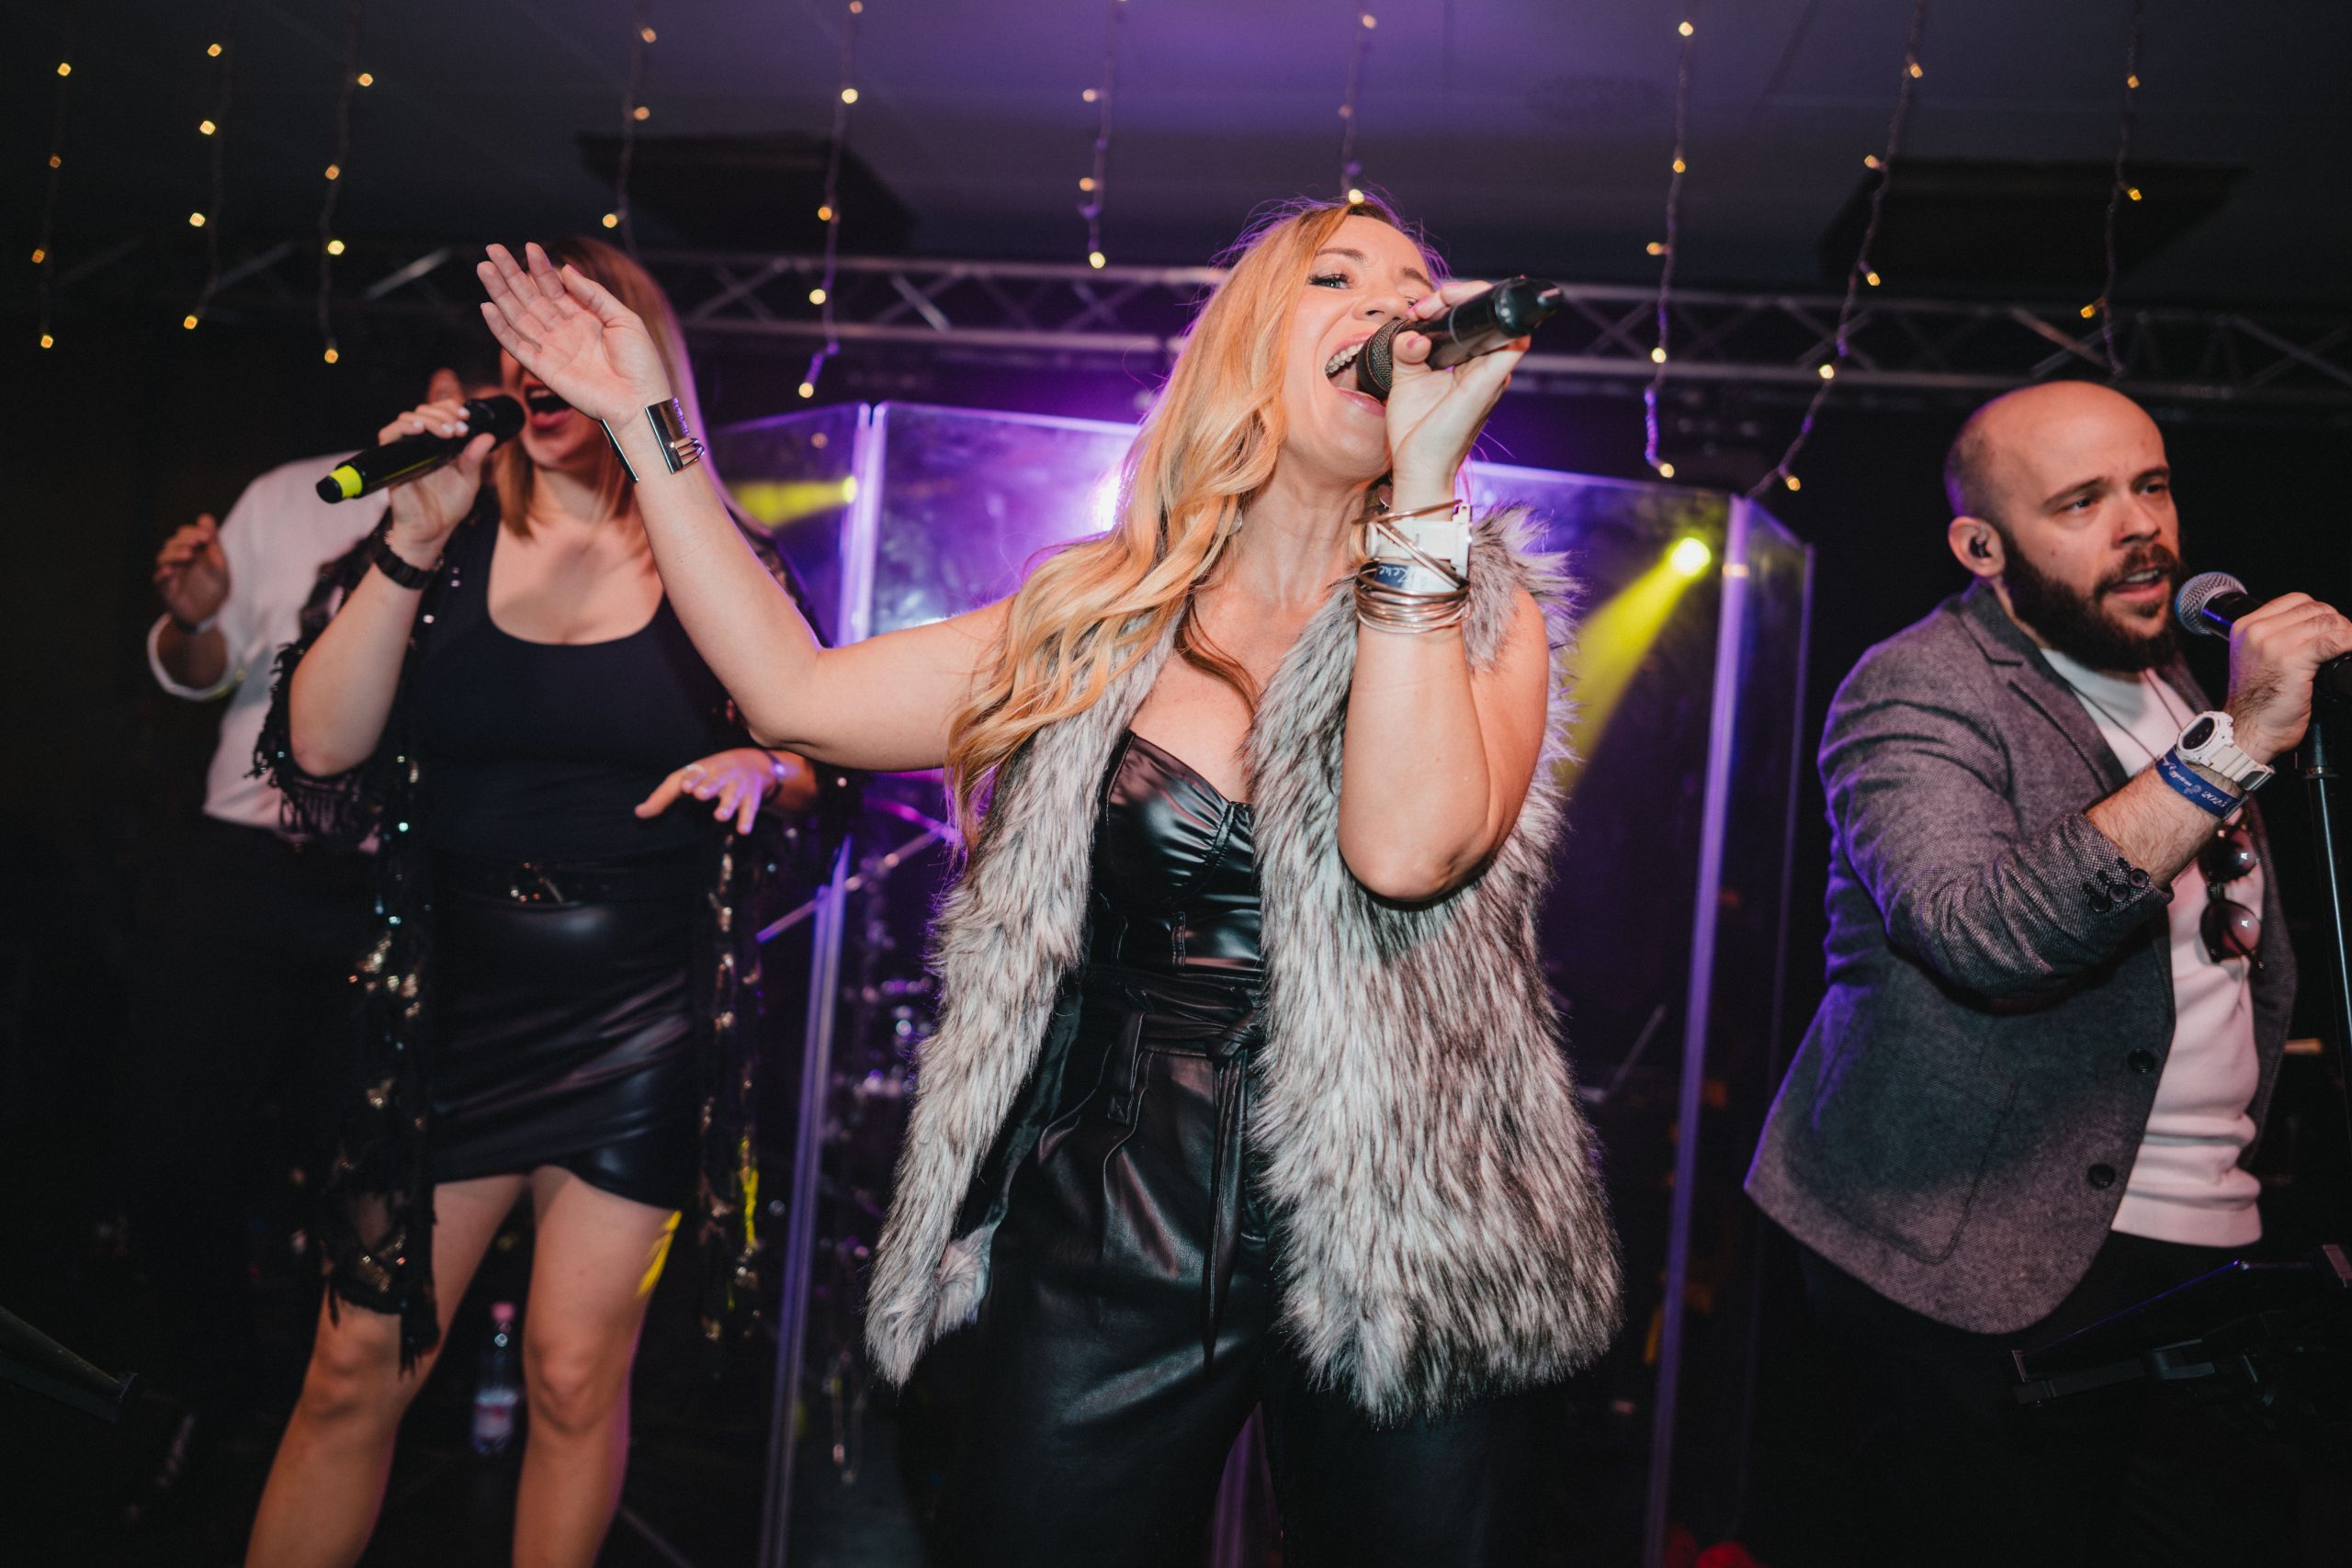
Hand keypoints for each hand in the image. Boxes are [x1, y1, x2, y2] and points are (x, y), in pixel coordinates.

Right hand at [154, 513, 228, 627]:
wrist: (210, 614)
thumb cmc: (214, 587)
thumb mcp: (219, 563)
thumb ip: (212, 542)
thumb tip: (205, 517)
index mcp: (190, 551)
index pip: (184, 535)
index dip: (193, 533)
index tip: (206, 536)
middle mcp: (176, 560)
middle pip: (172, 544)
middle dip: (184, 541)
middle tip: (198, 543)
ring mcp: (170, 574)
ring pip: (163, 558)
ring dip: (174, 554)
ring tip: (189, 555)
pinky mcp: (166, 590)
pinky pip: (159, 580)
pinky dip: (163, 574)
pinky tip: (170, 571)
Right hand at [375, 399, 495, 567]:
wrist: (431, 530)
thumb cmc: (448, 507)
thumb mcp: (469, 481)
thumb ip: (475, 459)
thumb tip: (488, 436)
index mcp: (439, 445)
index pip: (439, 414)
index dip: (450, 408)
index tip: (466, 415)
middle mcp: (420, 444)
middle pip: (424, 412)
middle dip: (443, 414)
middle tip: (460, 427)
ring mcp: (405, 451)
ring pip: (408, 418)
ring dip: (429, 419)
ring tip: (448, 432)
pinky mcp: (392, 460)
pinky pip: (389, 435)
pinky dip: (404, 427)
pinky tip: (420, 430)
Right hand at [477, 242, 670, 425]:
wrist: (640, 402)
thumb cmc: (641, 364)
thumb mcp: (625, 319)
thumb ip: (594, 295)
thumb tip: (566, 270)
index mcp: (585, 317)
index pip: (555, 287)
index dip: (541, 268)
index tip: (530, 247)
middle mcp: (565, 331)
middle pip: (531, 297)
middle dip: (511, 274)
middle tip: (492, 250)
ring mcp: (552, 349)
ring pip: (519, 316)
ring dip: (500, 293)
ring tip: (485, 269)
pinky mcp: (544, 369)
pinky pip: (516, 345)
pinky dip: (501, 328)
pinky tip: (488, 307)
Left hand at [634, 748, 810, 833]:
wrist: (752, 763)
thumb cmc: (708, 776)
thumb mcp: (687, 780)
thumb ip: (662, 797)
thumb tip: (638, 813)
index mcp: (702, 770)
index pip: (695, 773)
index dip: (691, 779)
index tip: (686, 788)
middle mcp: (720, 776)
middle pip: (715, 781)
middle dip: (709, 787)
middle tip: (700, 794)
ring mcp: (737, 786)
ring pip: (733, 796)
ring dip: (727, 805)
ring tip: (720, 816)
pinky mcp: (751, 798)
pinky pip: (750, 809)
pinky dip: (747, 819)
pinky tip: (743, 830)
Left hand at [1381, 278, 1529, 509]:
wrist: (1417, 465)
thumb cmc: (1417, 430)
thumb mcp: (1406, 380)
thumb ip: (1407, 351)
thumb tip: (1412, 332)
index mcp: (1470, 366)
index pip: (1475, 322)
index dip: (1451, 302)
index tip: (1419, 309)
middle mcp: (1487, 368)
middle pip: (1489, 316)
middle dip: (1458, 296)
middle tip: (1424, 305)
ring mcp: (1491, 375)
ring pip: (1501, 321)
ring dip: (1468, 300)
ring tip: (1435, 303)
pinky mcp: (1488, 383)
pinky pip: (1510, 343)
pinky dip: (1487, 320)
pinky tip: (1451, 310)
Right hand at [2223, 592, 2351, 762]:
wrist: (2247, 732)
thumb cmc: (2255, 704)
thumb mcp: (2256, 659)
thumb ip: (2276, 638)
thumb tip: (2316, 627)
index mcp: (2245, 627)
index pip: (2295, 600)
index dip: (2318, 612)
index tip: (2327, 629)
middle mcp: (2257, 631)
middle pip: (2315, 609)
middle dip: (2336, 623)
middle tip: (2342, 643)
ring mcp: (2274, 644)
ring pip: (2327, 622)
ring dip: (2346, 634)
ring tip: (2346, 649)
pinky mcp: (2293, 659)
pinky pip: (2334, 641)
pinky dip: (2349, 644)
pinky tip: (2348, 653)